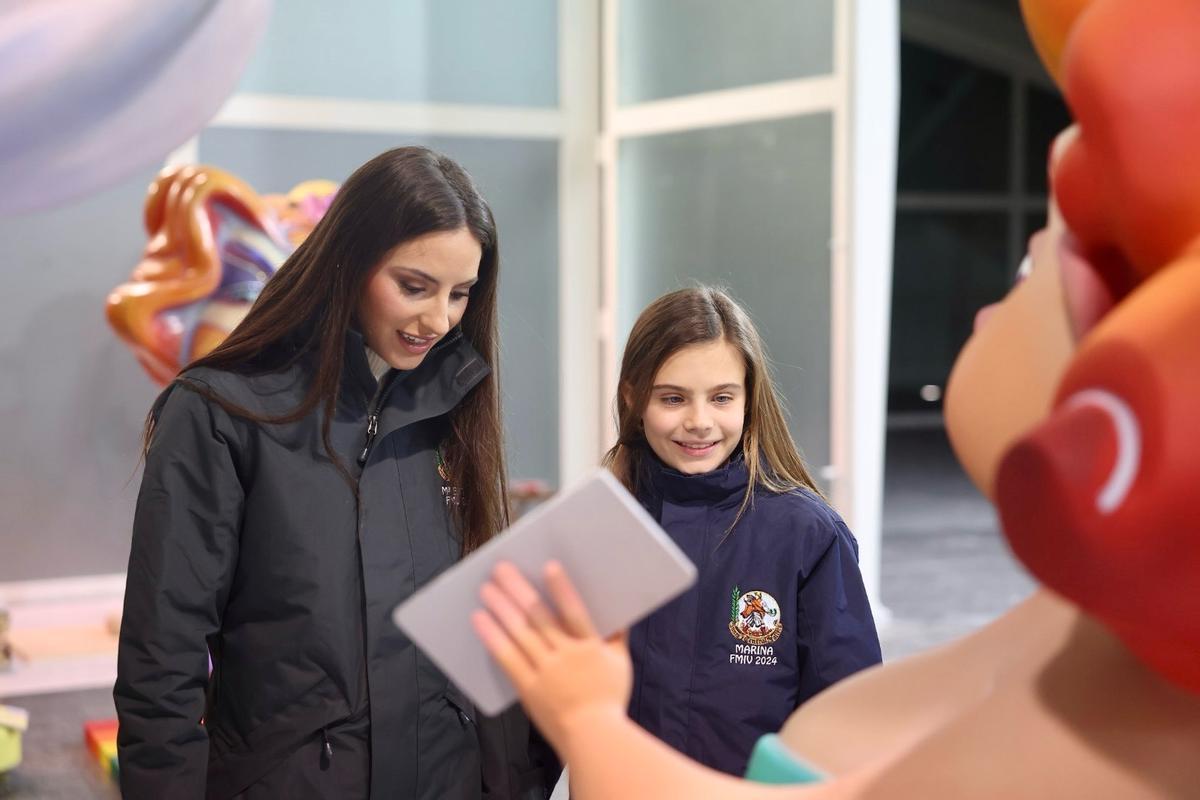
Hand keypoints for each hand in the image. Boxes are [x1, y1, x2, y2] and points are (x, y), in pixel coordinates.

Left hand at [471, 561, 631, 752]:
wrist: (594, 741)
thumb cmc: (609, 701)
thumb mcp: (620, 664)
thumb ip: (616, 636)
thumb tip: (617, 610)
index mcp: (590, 648)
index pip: (575, 613)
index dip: (562, 589)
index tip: (548, 566)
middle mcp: (565, 656)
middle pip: (539, 618)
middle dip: (518, 590)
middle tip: (501, 569)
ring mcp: (544, 672)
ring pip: (520, 634)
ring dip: (501, 608)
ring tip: (486, 589)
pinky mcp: (527, 688)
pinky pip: (507, 659)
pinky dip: (493, 638)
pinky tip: (480, 621)